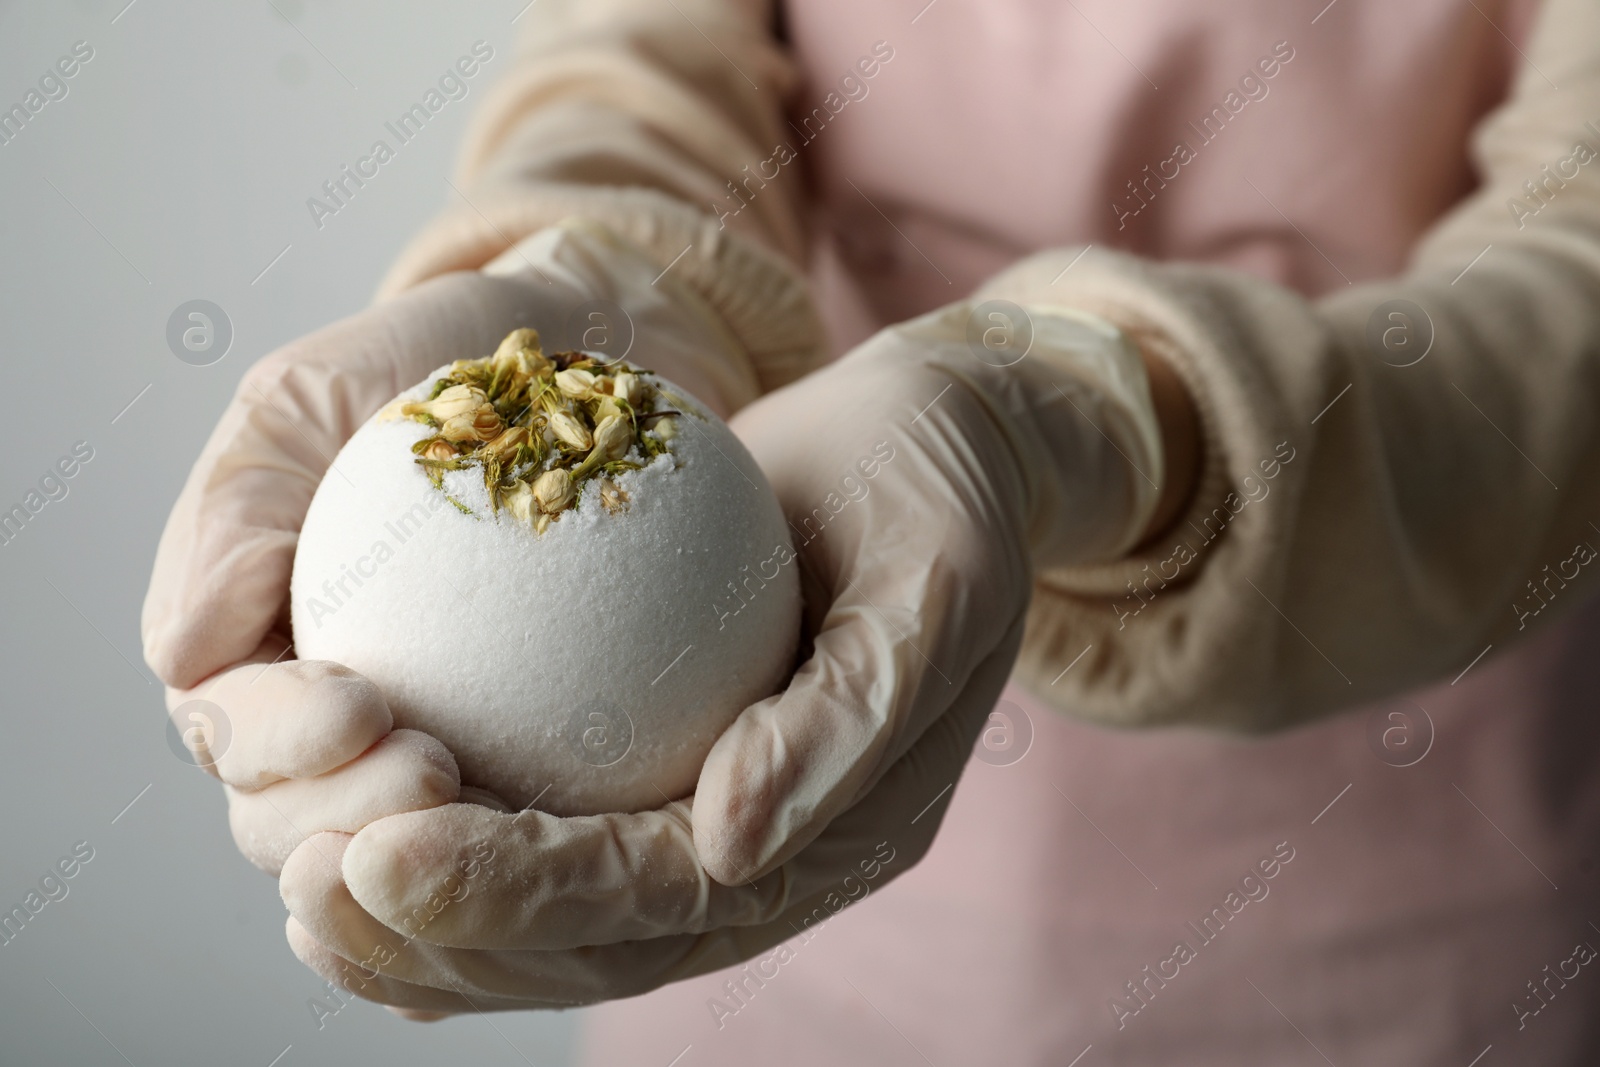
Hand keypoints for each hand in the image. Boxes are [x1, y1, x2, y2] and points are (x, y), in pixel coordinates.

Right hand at [145, 224, 753, 873]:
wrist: (587, 359)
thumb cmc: (434, 360)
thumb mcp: (317, 393)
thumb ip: (239, 503)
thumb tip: (179, 650)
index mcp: (245, 645)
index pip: (230, 729)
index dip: (277, 745)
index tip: (362, 707)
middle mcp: (314, 713)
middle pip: (295, 820)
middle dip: (347, 820)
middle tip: (439, 774)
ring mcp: (417, 736)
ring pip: (395, 847)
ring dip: (433, 851)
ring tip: (498, 801)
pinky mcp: (522, 749)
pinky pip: (515, 820)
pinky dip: (527, 846)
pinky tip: (571, 841)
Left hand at [277, 302, 1165, 1012]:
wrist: (934, 448)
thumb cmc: (937, 495)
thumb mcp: (933, 580)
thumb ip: (851, 715)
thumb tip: (731, 840)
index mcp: (843, 837)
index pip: (664, 898)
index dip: (523, 894)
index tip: (385, 857)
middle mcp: (765, 855)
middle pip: (589, 944)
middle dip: (441, 936)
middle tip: (307, 880)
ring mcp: (706, 821)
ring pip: (549, 921)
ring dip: (419, 922)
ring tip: (296, 875)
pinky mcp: (654, 768)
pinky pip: (539, 836)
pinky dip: (440, 851)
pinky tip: (340, 825)